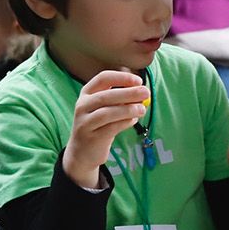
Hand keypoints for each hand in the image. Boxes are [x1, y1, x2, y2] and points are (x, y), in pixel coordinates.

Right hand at [60, 71, 148, 188]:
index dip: (121, 78)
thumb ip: (120, 99)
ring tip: (142, 109)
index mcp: (87, 93)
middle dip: (128, 93)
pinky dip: (125, 123)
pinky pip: (111, 128)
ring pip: (107, 113)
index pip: (102, 78)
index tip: (139, 80)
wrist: (83, 151)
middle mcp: (82, 106)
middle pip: (105, 96)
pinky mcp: (91, 138)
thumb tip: (141, 90)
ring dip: (128, 109)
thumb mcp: (106, 108)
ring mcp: (84, 122)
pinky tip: (134, 120)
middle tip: (146, 93)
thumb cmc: (99, 124)